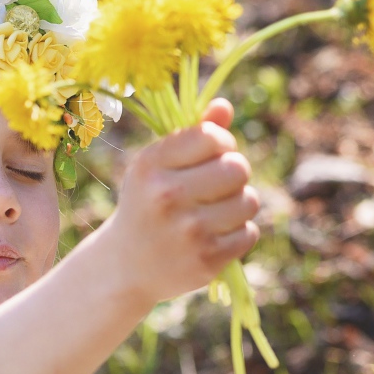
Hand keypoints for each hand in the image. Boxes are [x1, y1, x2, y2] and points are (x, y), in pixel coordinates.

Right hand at [98, 97, 259, 303]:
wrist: (125, 267)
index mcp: (151, 166)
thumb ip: (192, 136)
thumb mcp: (156, 168)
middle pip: (237, 168)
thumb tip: (224, 107)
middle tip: (216, 188)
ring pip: (248, 202)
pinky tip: (213, 238)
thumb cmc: (147, 206)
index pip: (213, 137)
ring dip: (238, 206)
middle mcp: (166, 196)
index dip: (221, 144)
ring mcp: (187, 231)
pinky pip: (249, 233)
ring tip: (214, 214)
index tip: (211, 157)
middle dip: (233, 175)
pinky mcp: (205, 260)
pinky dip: (237, 235)